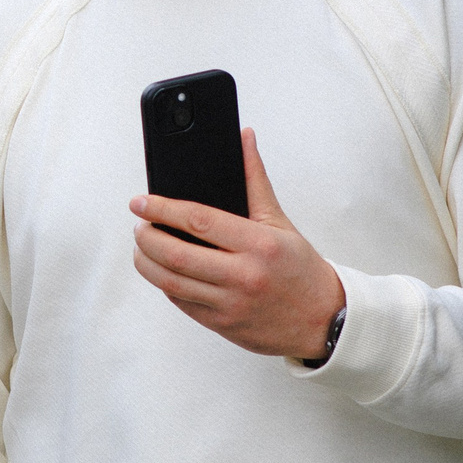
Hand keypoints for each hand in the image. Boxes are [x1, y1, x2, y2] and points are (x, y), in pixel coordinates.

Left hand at [130, 129, 346, 360]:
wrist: (324, 320)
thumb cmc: (300, 267)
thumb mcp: (280, 222)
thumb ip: (255, 180)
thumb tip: (244, 138)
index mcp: (259, 244)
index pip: (199, 221)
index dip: (162, 209)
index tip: (140, 202)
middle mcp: (244, 275)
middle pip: (176, 255)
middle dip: (146, 237)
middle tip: (139, 225)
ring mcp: (231, 304)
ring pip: (171, 282)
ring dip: (146, 263)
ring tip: (142, 247)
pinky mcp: (222, 324)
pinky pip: (181, 303)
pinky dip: (165, 284)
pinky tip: (162, 271)